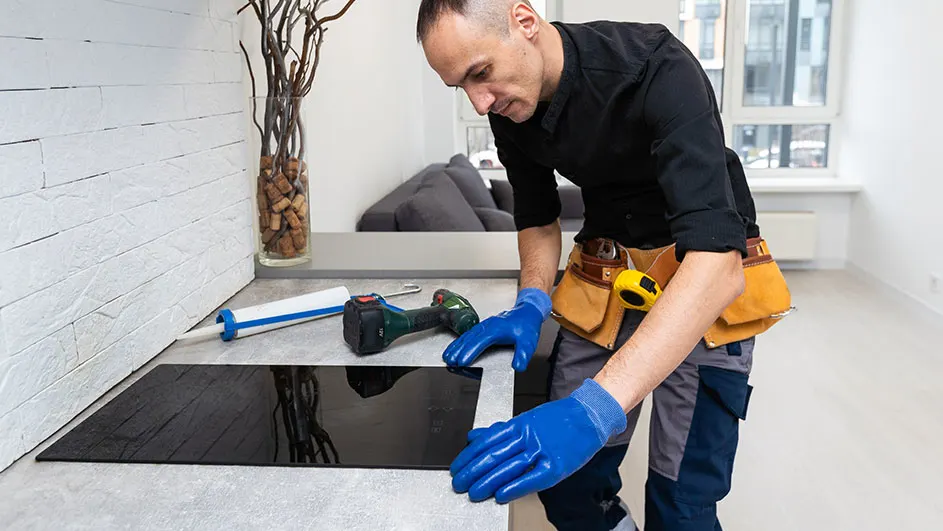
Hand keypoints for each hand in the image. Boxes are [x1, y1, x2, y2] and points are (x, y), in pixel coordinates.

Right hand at [442, 288, 550, 371]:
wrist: (527, 311)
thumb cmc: (526, 325)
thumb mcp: (528, 341)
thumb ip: (523, 354)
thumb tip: (518, 366)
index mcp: (496, 329)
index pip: (481, 342)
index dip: (470, 352)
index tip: (462, 362)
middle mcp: (487, 326)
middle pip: (469, 339)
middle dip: (458, 351)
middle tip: (449, 361)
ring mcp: (484, 326)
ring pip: (466, 336)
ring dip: (456, 346)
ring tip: (447, 356)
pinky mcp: (482, 327)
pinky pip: (468, 335)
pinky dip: (459, 342)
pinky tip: (454, 348)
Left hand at [450, 379, 626, 503]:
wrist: (590, 415)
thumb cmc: (560, 419)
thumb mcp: (526, 419)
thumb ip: (499, 430)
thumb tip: (473, 437)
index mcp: (518, 424)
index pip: (486, 441)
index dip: (468, 456)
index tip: (457, 468)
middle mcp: (527, 436)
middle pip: (493, 455)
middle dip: (473, 472)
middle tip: (459, 484)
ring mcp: (542, 450)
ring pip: (508, 466)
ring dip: (488, 482)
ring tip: (474, 493)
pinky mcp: (556, 465)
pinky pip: (532, 477)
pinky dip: (515, 487)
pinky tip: (501, 495)